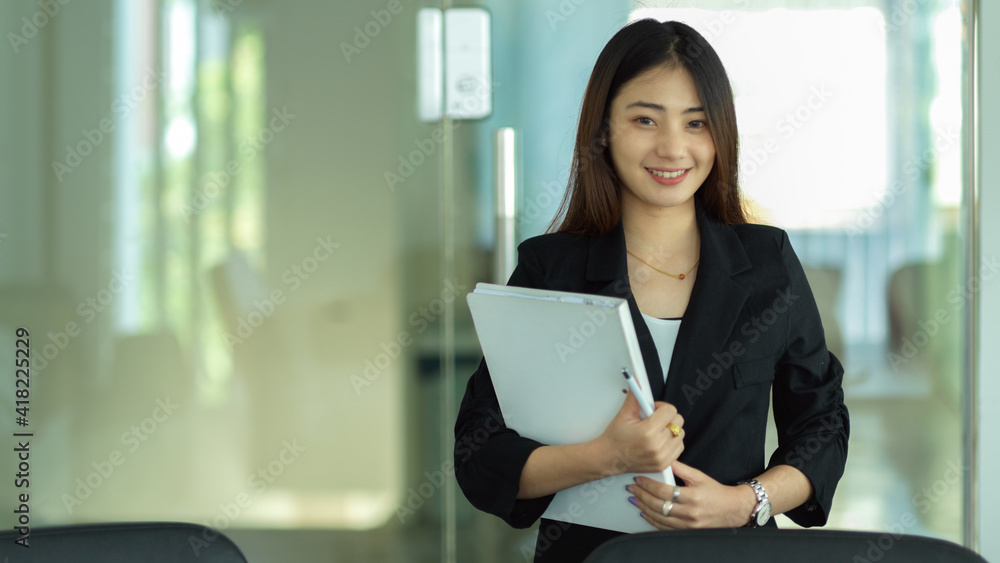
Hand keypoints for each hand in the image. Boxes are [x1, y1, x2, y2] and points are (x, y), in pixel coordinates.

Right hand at [593, 391, 684, 474]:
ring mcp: (661, 457)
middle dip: (667, 417)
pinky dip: (672, 442)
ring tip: (656, 431)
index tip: (653, 409)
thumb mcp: (624, 415)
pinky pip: (679, 447)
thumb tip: (637, 381)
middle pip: (678, 422)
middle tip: (654, 420)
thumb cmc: (615, 438)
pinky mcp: (664, 465)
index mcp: (648, 431)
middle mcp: (657, 446)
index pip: (670, 411)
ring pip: (680, 434)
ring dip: (671, 430)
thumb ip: (635, 396)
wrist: (608, 458)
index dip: (661, 407)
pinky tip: (659, 441)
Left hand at [627, 461, 755, 529]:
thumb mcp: (699, 476)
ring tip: (634, 500)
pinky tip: (644, 513)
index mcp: (692, 496)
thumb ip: (681, 469)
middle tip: (631, 489)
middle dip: (642, 496)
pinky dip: (652, 521)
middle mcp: (690, 512)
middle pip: (659, 505)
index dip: (648, 485)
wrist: (732, 510)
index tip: (638, 479)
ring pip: (660, 518)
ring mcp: (688, 524)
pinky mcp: (687, 531)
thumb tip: (664, 460)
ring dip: (644, 508)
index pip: (664, 491)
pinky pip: (665, 528)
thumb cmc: (716, 492)